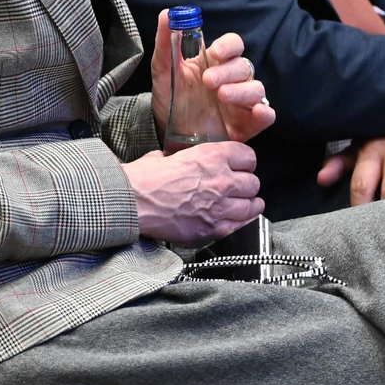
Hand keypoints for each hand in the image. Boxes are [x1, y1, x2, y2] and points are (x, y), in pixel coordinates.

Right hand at [123, 141, 263, 243]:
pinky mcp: (213, 228)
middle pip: (253, 182)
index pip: (248, 156)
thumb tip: (183, 160)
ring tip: (245, 204)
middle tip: (239, 187)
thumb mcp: (168, 155)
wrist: (132, 203)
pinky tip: (239, 219)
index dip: (244, 162)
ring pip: (252, 205)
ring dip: (248, 204)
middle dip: (246, 184)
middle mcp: (222, 180)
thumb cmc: (144, 179)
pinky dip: (242, 222)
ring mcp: (220, 206)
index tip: (241, 166)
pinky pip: (241, 225)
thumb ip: (184, 157)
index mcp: (212, 156)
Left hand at [151, 12, 274, 143]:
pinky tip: (257, 112)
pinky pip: (266, 115)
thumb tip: (167, 14)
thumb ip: (166, 42)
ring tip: (222, 96)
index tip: (215, 53)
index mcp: (216, 62)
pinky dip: (265, 112)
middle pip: (244, 66)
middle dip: (228, 72)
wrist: (166, 131)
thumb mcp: (163, 69)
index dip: (229, 46)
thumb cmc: (170, 96)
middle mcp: (232, 79)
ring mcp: (241, 101)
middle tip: (208, 81)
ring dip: (242, 90)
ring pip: (257, 88)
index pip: (233, 45)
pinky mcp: (246, 124)